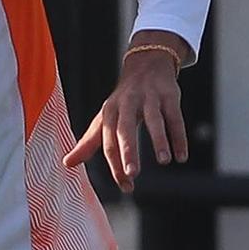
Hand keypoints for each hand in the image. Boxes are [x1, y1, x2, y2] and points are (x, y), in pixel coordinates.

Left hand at [63, 32, 190, 193]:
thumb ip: (88, 142)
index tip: (126, 185)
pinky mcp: (169, 95)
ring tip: (164, 161)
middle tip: (132, 173)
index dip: (115, 165)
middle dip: (128, 151)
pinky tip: (181, 156)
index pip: (109, 142)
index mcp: (109, 112)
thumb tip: (67, 163)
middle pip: (126, 129)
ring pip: (154, 120)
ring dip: (159, 140)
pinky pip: (175, 118)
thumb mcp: (104, 118)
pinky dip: (179, 137)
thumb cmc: (123, 100)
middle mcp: (128, 104)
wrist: (146, 64)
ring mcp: (149, 98)